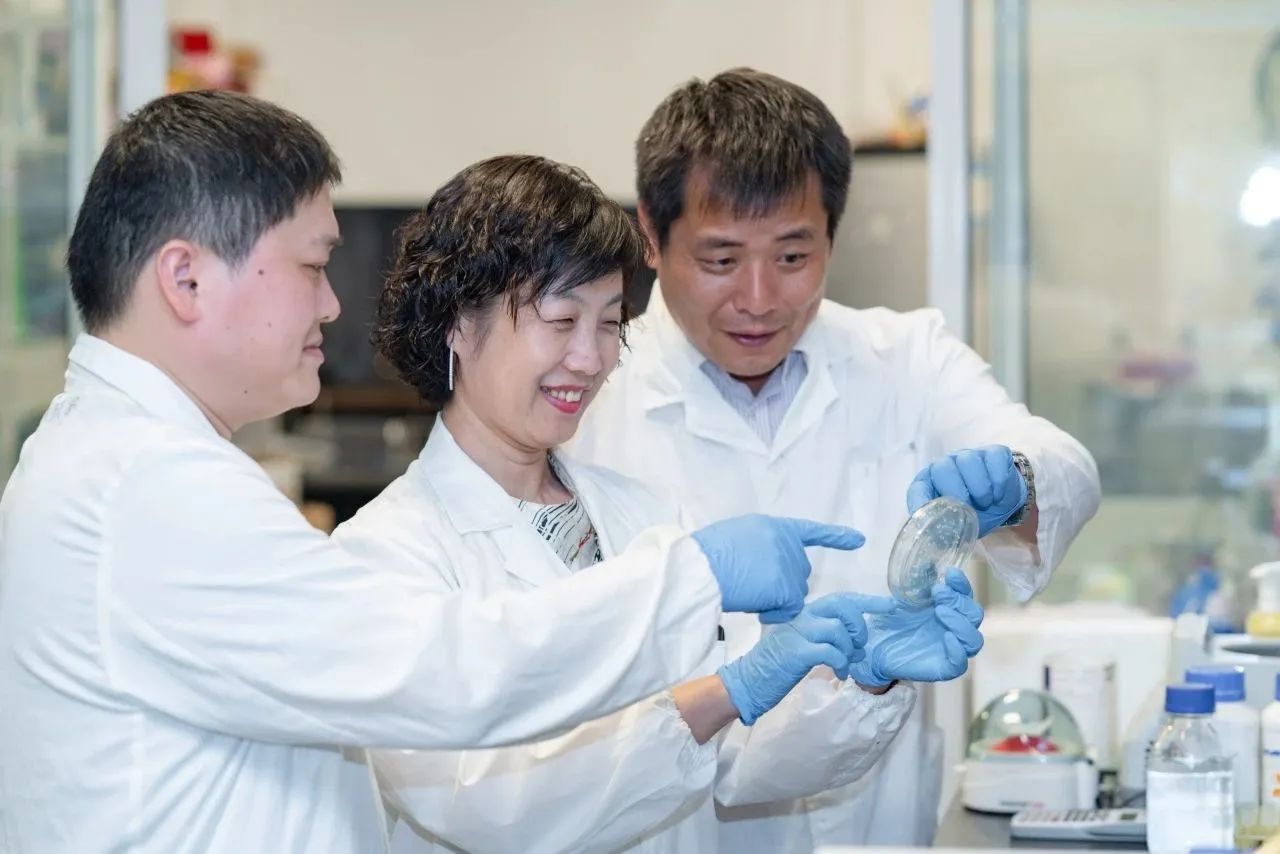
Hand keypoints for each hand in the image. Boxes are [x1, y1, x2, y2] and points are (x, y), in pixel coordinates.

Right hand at [692, 515, 865, 622]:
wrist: (700, 570)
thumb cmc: (707, 557)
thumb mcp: (737, 537)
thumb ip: (760, 545)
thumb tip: (769, 564)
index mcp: (774, 526)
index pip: (811, 531)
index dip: (836, 537)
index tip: (859, 540)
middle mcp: (787, 543)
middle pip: (797, 573)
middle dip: (780, 584)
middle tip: (749, 584)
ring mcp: (789, 565)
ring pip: (793, 594)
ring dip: (775, 600)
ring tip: (747, 592)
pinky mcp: (788, 588)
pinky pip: (789, 609)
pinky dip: (774, 613)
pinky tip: (756, 606)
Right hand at [717, 592, 895, 724]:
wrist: (748, 682)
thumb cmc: (776, 666)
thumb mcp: (801, 644)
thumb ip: (825, 637)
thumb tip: (856, 642)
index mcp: (803, 614)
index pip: (840, 599)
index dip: (868, 601)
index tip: (889, 604)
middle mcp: (801, 617)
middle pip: (842, 607)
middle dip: (859, 627)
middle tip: (858, 646)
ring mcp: (798, 633)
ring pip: (839, 630)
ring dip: (849, 650)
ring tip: (845, 665)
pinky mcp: (797, 652)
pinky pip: (831, 651)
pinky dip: (841, 663)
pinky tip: (838, 672)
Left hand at [849, 568, 984, 686]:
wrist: (871, 647)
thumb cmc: (890, 622)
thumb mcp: (902, 597)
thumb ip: (917, 582)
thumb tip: (928, 561)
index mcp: (948, 610)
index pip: (966, 596)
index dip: (962, 584)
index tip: (949, 573)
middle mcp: (954, 629)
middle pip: (975, 615)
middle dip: (959, 601)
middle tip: (938, 592)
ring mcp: (951, 649)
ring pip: (974, 640)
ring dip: (960, 622)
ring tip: (940, 610)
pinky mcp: (944, 668)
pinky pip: (961, 663)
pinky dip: (957, 650)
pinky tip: (946, 637)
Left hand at [907, 445, 1027, 536]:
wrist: (1002, 500)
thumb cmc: (974, 512)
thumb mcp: (958, 526)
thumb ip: (943, 533)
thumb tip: (931, 549)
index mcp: (931, 483)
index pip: (918, 488)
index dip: (920, 501)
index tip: (929, 516)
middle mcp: (946, 465)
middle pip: (943, 469)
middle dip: (957, 491)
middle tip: (969, 508)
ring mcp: (970, 456)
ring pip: (968, 461)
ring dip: (979, 486)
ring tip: (986, 502)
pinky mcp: (993, 452)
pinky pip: (993, 458)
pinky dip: (998, 479)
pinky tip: (998, 493)